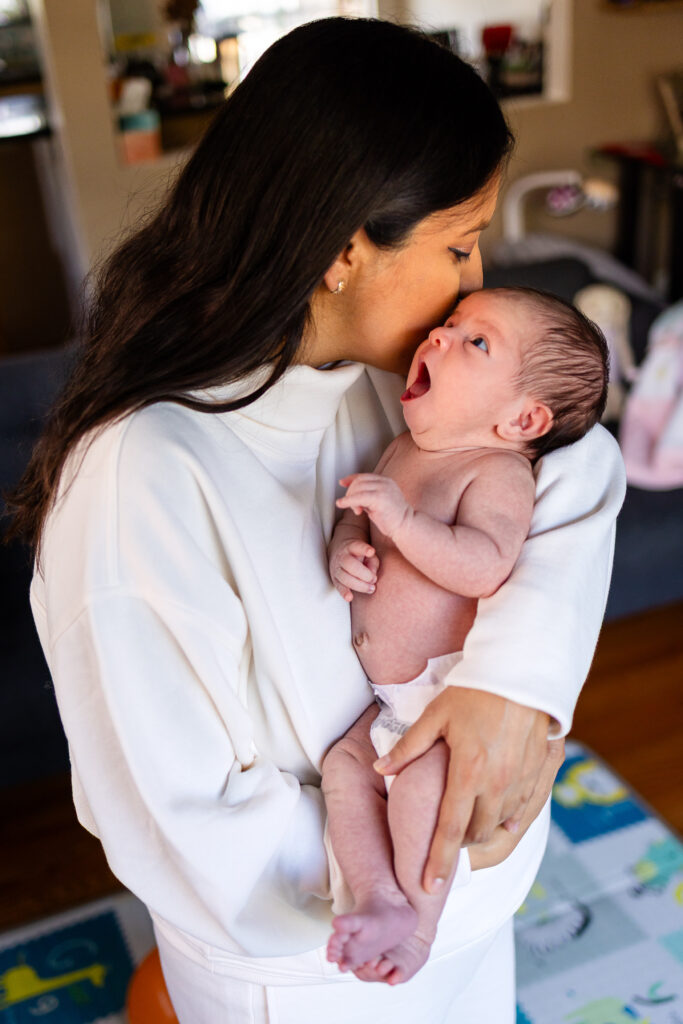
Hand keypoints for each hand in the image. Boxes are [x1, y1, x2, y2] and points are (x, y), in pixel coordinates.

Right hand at [329, 538, 378, 601]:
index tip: (371, 551)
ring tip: (371, 588)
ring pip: (345, 577)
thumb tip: (373, 577)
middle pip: (350, 565)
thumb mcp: (369, 555)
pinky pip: (338, 586)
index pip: (357, 546)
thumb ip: (373, 563)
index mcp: (352, 547)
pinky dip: (344, 592)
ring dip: (359, 585)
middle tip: (374, 579)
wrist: (341, 553)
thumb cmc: (361, 556)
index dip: (364, 549)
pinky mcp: (335, 579)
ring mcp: (336, 568)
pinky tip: (349, 597)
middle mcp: (342, 557)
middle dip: (364, 574)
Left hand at [337, 474, 410, 538]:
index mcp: (386, 481)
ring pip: (357, 488)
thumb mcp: (378, 502)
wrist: (406, 526)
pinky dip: (347, 501)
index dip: (351, 479)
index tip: (342, 483)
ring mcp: (383, 489)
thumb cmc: (392, 518)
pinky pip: (358, 497)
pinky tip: (341, 504)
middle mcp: (385, 482)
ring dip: (351, 500)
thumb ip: (366, 495)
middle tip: (355, 508)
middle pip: (359, 481)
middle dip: (351, 493)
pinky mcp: (380, 498)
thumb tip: (351, 491)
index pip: (364, 476)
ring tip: (357, 511)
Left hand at [373, 687, 550, 891]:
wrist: (522, 673)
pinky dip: (509, 818)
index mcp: (468, 771)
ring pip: (500, 824)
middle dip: (460, 843)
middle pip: (476, 833)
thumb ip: (409, 746)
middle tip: (444, 840)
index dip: (438, 860)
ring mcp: (521, 780)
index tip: (429, 885)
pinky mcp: (538, 772)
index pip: (450, 829)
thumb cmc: (475, 691)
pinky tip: (500, 817)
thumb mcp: (436, 715)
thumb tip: (381, 766)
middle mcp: (497, 783)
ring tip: (468, 824)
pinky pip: (524, 810)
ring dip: (483, 830)